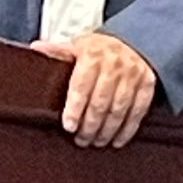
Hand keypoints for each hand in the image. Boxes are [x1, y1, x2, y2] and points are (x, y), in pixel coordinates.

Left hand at [29, 32, 157, 148]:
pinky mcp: (147, 84)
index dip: (75, 109)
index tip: (69, 126)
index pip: (82, 86)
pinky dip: (127, 130)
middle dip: (90, 126)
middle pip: (100, 102)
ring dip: (106, 131)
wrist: (132, 40)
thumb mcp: (77, 45)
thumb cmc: (99, 49)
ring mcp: (133, 75)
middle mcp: (114, 64)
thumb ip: (57, 51)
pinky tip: (116, 140)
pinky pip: (138, 111)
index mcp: (92, 54)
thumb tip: (35, 49)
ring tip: (96, 142)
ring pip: (119, 109)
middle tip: (81, 140)